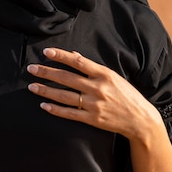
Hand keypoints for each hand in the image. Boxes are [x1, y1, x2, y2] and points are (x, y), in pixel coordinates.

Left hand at [27, 48, 161, 140]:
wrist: (140, 120)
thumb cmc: (126, 95)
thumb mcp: (113, 76)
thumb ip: (92, 67)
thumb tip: (73, 54)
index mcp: (104, 74)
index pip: (78, 61)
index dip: (61, 56)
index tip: (46, 52)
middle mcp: (98, 88)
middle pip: (67, 78)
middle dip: (46, 72)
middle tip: (31, 69)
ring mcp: (94, 104)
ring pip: (64, 96)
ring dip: (46, 90)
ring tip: (31, 86)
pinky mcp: (92, 119)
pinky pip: (70, 113)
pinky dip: (55, 109)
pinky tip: (43, 105)